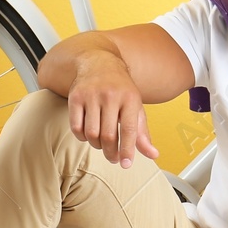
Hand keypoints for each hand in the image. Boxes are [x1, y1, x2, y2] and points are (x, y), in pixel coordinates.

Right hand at [66, 53, 159, 167]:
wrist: (99, 63)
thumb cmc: (121, 90)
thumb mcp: (135, 107)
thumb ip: (142, 133)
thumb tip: (153, 155)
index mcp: (130, 98)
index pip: (129, 129)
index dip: (127, 150)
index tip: (126, 164)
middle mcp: (111, 95)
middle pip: (108, 135)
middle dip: (111, 152)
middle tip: (113, 158)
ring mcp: (91, 95)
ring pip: (91, 133)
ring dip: (96, 145)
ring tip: (102, 144)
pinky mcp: (75, 97)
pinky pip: (76, 127)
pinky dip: (82, 137)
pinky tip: (88, 135)